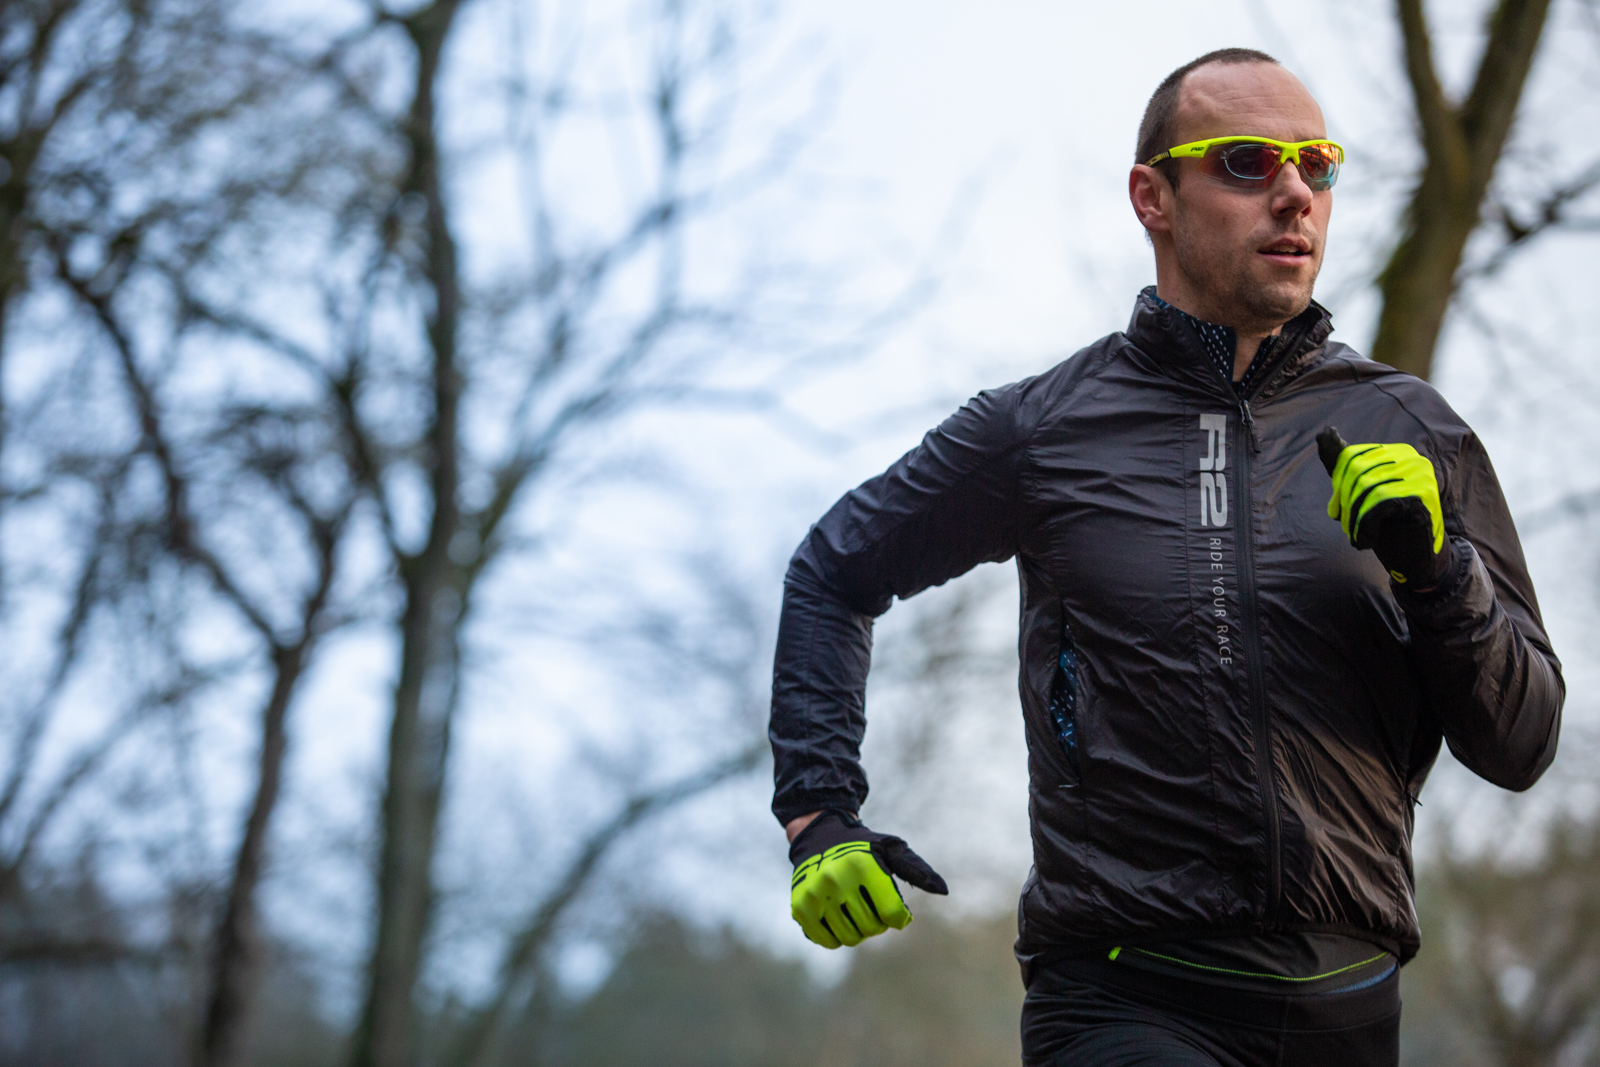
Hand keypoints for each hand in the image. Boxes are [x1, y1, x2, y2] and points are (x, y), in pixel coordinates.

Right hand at [788, 810, 946, 948]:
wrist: (818, 835)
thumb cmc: (861, 845)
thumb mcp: (890, 849)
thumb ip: (916, 869)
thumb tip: (944, 891)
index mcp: (863, 865)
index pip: (891, 913)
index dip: (899, 918)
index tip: (896, 912)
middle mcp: (836, 880)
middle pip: (871, 928)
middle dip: (878, 923)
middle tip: (872, 907)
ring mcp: (815, 895)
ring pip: (850, 938)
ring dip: (859, 930)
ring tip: (856, 911)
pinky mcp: (800, 908)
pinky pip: (827, 941)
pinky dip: (837, 937)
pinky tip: (839, 918)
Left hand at [1318, 427, 1449, 587]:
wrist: (1416, 560)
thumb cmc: (1387, 526)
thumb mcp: (1360, 493)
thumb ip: (1343, 466)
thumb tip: (1323, 432)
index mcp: (1397, 453)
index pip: (1352, 457)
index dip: (1338, 486)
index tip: (1336, 512)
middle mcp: (1412, 459)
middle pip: (1357, 471)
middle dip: (1344, 502)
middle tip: (1345, 526)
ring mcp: (1421, 476)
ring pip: (1367, 488)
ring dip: (1354, 518)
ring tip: (1355, 536)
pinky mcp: (1424, 496)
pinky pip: (1380, 503)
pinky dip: (1364, 525)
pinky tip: (1364, 542)